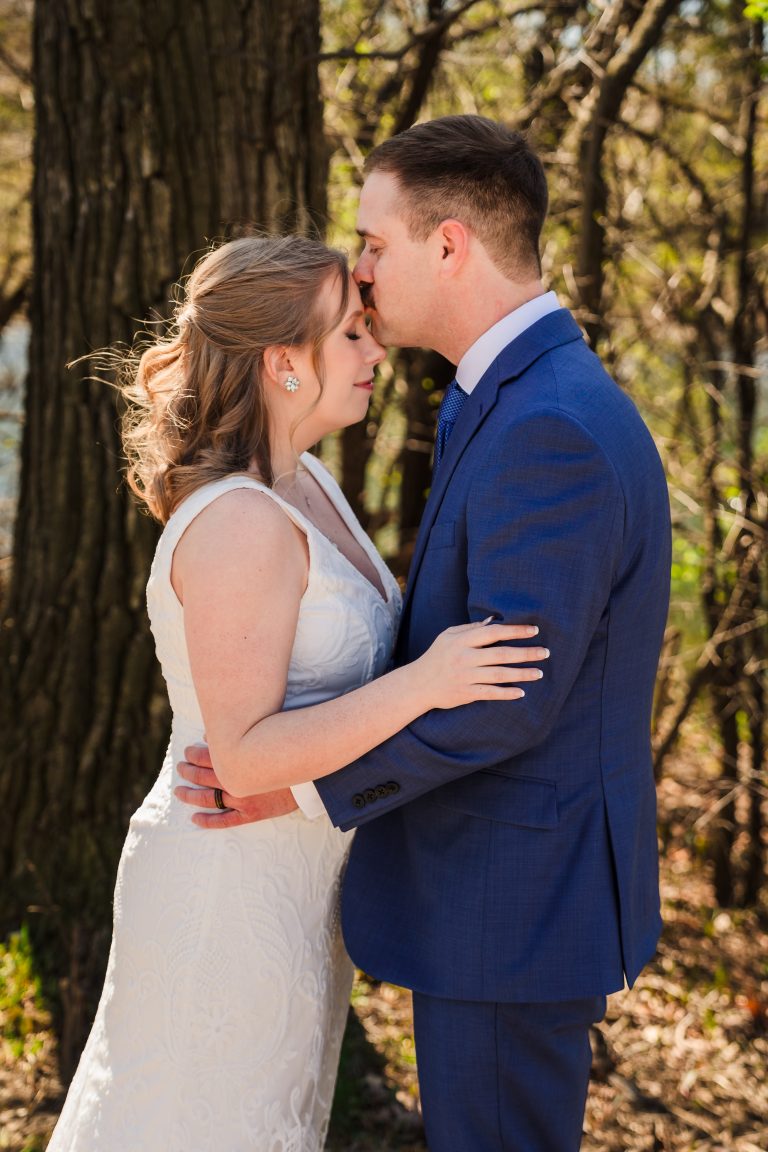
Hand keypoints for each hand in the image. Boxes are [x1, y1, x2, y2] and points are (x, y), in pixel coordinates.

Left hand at [174, 743, 297, 827]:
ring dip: (190, 795)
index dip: (194, 754)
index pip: (208, 757)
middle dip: (189, 771)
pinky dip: (208, 821)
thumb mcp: (266, 738)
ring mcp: (242, 800)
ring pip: (208, 799)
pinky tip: (195, 818)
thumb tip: (215, 732)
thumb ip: (241, 735)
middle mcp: (237, 781)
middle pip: (204, 777)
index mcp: (239, 761)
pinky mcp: (251, 814)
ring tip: (179, 791)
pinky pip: (225, 821)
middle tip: (181, 767)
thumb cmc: (289, 753)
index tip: (187, 751)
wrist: (313, 776)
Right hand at [415, 620, 548, 710]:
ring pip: (499, 674)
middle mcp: (464, 658)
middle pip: (501, 654)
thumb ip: (471, 629)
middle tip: (546, 653)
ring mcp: (465, 676)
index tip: (535, 630)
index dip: (515, 631)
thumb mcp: (448, 636)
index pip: (494, 632)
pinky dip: (506, 693)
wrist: (418, 684)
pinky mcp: (466, 693)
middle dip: (526, 653)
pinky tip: (521, 692)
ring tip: (539, 673)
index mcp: (462, 640)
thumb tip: (494, 620)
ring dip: (521, 674)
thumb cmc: (437, 656)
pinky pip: (490, 693)